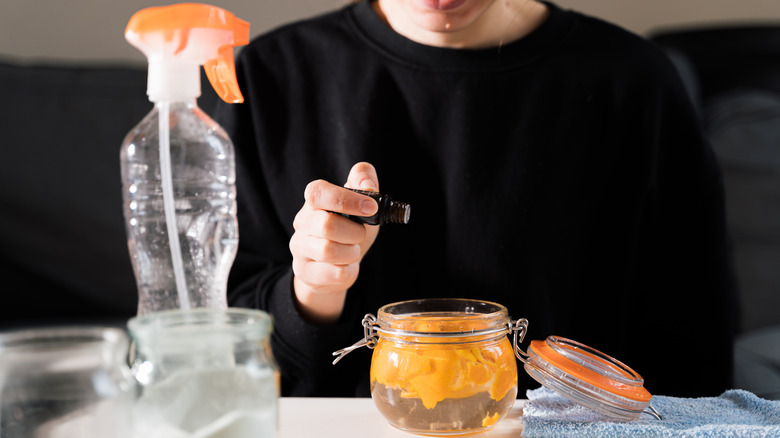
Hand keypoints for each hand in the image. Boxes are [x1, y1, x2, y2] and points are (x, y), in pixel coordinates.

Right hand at [289, 162, 380, 323]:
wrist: (335, 268)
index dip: (346, 199)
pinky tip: (346, 266)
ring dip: (351, 252)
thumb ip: (364, 182)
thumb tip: (368, 185)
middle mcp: (302, 222)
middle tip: (361, 234)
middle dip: (354, 232)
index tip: (371, 207)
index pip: (318, 192)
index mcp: (314, 201)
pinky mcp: (304, 271)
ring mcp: (299, 247)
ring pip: (328, 250)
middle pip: (326, 225)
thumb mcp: (361, 204)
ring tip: (352, 251)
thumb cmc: (349, 231)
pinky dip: (349, 270)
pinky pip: (334, 273)